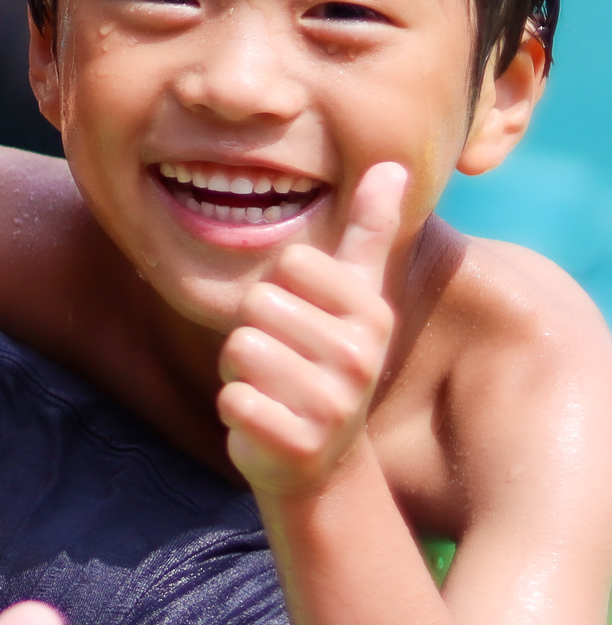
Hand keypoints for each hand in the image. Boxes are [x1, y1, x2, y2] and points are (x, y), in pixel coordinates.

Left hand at [217, 162, 406, 496]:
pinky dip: (235, 407)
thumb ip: (370, 231)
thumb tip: (392, 164)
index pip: (291, 261)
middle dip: (254, 331)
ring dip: (240, 370)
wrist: (319, 459)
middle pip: (257, 303)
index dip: (279, 289)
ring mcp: (331, 404)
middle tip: (283, 362)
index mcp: (372, 313)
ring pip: (239, 346)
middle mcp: (360, 357)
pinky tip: (264, 421)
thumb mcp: (356, 295)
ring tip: (273, 389)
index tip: (302, 319)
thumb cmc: (326, 361)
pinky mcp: (296, 442)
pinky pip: (232, 398)